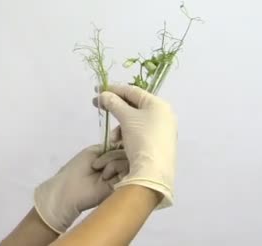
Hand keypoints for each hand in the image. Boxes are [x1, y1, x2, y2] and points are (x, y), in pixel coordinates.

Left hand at [34, 145, 128, 233]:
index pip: (123, 147)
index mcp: (110, 158)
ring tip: (99, 170)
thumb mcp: (93, 151)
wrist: (69, 191)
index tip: (112, 146)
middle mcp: (117, 166)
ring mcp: (121, 176)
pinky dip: (116, 167)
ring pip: (129, 160)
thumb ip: (111, 148)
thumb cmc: (76, 169)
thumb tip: (124, 145)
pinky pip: (129, 170)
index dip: (120, 144)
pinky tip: (105, 176)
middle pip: (127, 153)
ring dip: (113, 161)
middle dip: (113, 154)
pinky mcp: (122, 185)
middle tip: (96, 164)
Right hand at [95, 84, 176, 208]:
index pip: (132, 91)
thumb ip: (113, 103)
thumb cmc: (142, 138)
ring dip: (120, 126)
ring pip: (134, 120)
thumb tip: (103, 95)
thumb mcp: (126, 118)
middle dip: (115, 108)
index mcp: (158, 104)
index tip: (98, 90)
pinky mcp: (158, 142)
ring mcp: (162, 129)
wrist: (153, 171)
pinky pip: (139, 132)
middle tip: (99, 107)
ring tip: (113, 138)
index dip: (114, 89)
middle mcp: (163, 114)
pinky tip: (120, 144)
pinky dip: (127, 134)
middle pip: (134, 105)